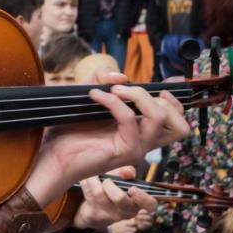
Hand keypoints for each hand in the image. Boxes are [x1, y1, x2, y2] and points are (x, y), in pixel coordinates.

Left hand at [27, 83, 188, 207]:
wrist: (52, 157)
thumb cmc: (68, 132)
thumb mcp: (87, 97)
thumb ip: (102, 79)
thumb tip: (121, 76)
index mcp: (142, 132)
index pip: (177, 122)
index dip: (175, 101)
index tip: (159, 85)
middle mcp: (144, 143)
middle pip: (180, 125)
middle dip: (159, 98)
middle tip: (130, 90)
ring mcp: (137, 149)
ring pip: (159, 118)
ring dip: (138, 95)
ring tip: (113, 90)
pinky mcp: (124, 152)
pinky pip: (129, 119)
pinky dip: (112, 102)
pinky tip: (95, 96)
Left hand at [72, 167, 156, 229]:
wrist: (93, 208)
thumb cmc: (113, 189)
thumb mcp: (122, 178)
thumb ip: (127, 171)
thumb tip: (127, 173)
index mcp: (138, 202)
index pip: (150, 204)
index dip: (143, 197)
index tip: (132, 188)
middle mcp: (127, 211)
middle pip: (120, 198)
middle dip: (110, 184)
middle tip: (107, 180)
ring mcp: (110, 215)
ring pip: (100, 194)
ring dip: (94, 180)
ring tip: (94, 176)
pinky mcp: (95, 215)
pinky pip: (88, 194)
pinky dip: (86, 183)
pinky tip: (87, 181)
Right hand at [107, 218, 137, 232]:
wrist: (106, 232)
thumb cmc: (116, 227)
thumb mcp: (121, 222)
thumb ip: (128, 222)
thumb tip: (135, 220)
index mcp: (123, 223)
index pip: (133, 222)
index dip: (135, 224)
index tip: (134, 225)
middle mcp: (122, 228)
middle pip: (134, 229)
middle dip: (134, 230)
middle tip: (131, 231)